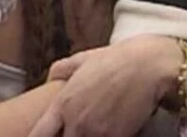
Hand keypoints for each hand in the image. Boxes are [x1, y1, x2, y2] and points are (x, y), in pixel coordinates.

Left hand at [28, 35, 179, 136]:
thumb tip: (50, 77)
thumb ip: (62, 69)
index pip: (38, 135)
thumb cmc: (118, 59)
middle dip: (68, 136)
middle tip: (78, 129)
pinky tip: (114, 129)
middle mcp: (75, 123)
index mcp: (62, 104)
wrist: (149, 65)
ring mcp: (95, 133)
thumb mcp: (84, 58)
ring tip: (98, 127)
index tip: (49, 134)